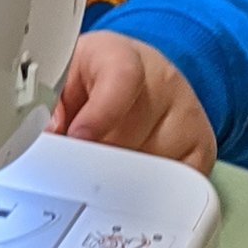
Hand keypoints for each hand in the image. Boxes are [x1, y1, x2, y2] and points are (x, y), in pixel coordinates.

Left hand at [47, 32, 215, 173]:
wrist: (141, 73)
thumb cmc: (96, 76)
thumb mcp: (65, 74)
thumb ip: (49, 99)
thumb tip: (45, 135)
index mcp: (122, 55)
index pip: (122, 77)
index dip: (99, 114)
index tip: (77, 139)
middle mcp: (163, 81)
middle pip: (129, 137)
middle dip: (94, 158)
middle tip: (72, 166)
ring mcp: (187, 114)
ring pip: (150, 167)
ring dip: (120, 179)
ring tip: (103, 163)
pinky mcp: (202, 147)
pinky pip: (177, 185)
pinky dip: (151, 192)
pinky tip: (133, 177)